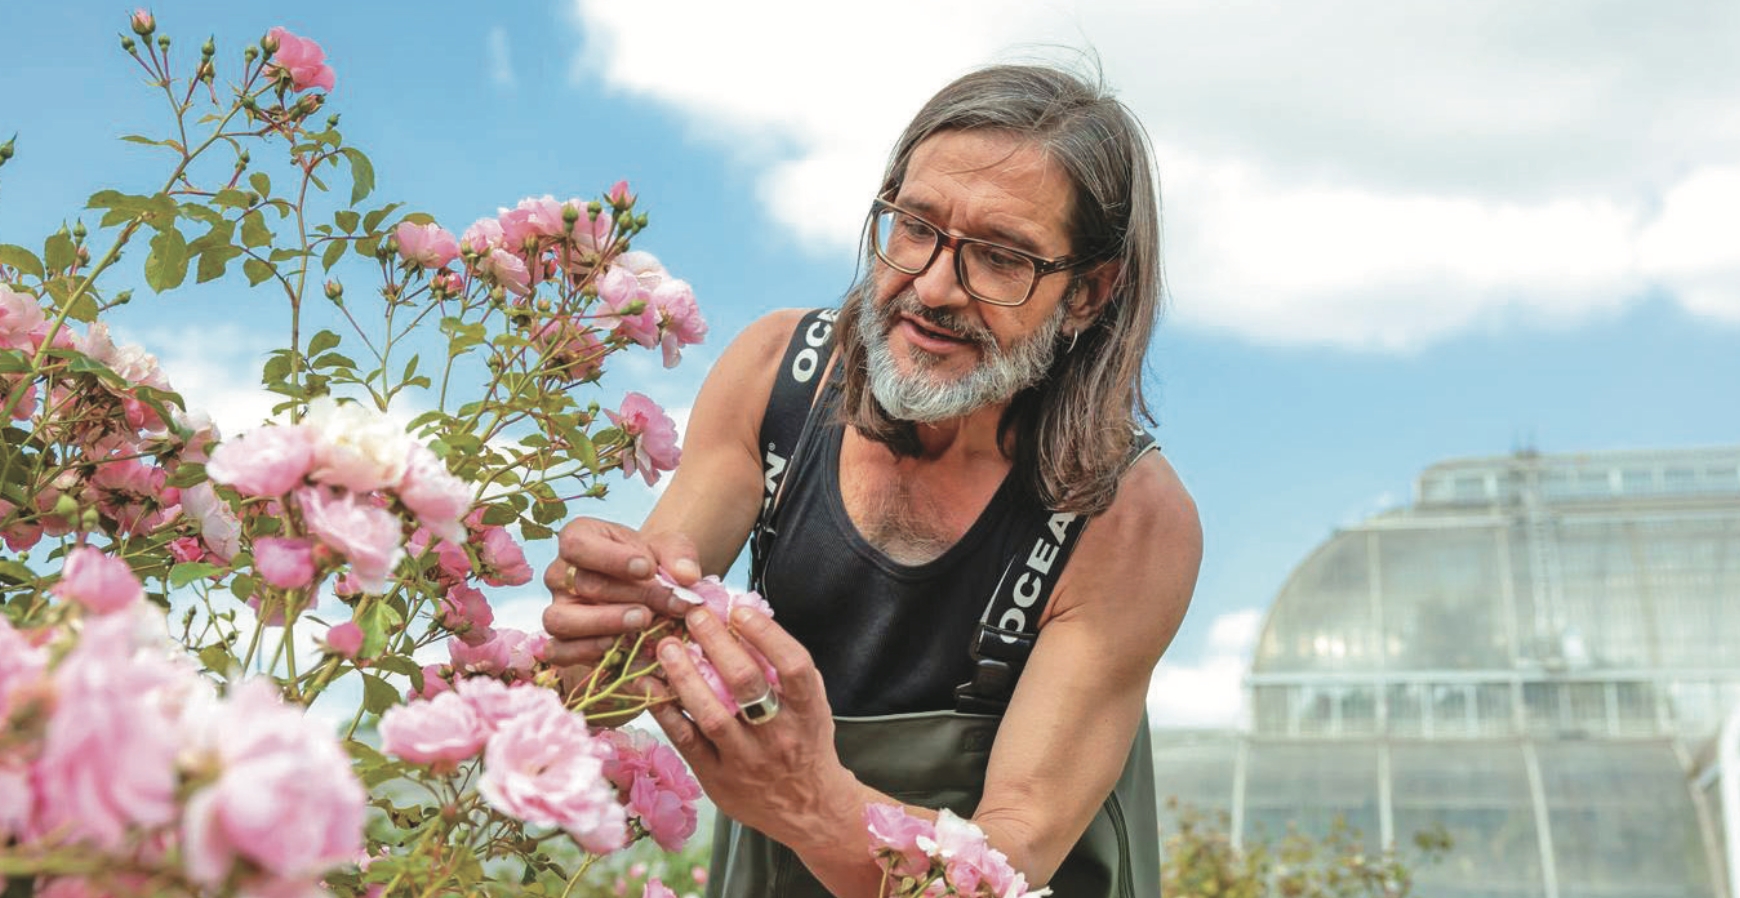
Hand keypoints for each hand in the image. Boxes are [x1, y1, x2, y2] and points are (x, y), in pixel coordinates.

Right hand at [541, 517, 700, 666]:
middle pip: (583, 584)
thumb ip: (679, 556)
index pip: (577, 544)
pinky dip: (585, 652)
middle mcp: (560, 573)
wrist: (649, 590)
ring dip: (605, 622)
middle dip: (631, 595)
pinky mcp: (560, 642)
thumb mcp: (670, 549)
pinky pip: (559, 651)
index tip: (648, 568)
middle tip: (668, 603)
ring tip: (643, 620)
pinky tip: (617, 646)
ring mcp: (558, 608)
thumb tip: (686, 576)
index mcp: (578, 538)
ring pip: (561, 619)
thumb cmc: (652, 562)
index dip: (611, 558)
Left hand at [648, 605, 862, 843]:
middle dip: (716, 643)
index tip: (739, 611)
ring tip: (665, 647)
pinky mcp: (719, 779)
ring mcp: (747, 759)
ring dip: (684, 676)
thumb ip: (786, 670)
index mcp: (807, 711)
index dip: (766, 634)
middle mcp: (779, 735)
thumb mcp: (812, 705)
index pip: (792, 665)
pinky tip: (650, 687)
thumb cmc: (806, 744)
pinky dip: (666, 712)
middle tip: (693, 615)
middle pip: (746, 683)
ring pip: (712, 714)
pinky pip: (687, 741)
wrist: (808, 809)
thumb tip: (746, 623)